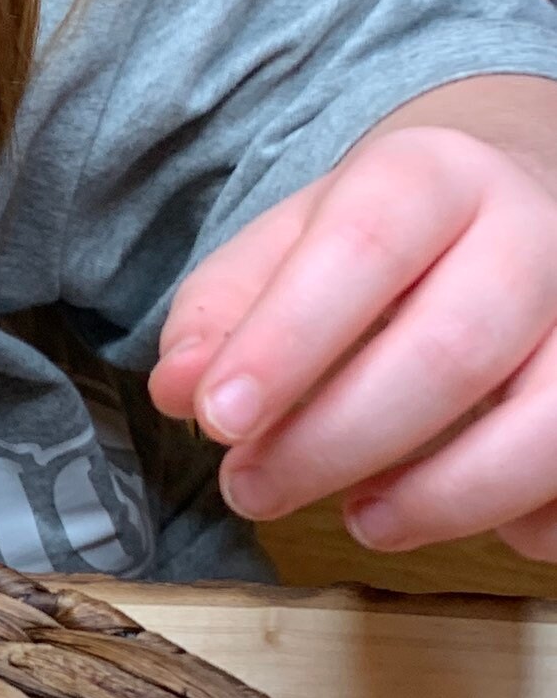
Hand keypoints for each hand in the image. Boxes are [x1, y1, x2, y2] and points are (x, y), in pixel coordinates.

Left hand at [148, 87, 556, 560]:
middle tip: (251, 487)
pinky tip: (450, 512)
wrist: (509, 196)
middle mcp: (535, 233)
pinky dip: (523, 521)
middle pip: (451, 350)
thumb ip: (223, 313)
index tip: (217, 419)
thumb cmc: (382, 239)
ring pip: (547, 425)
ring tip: (361, 520)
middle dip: (337, 441)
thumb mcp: (288, 245)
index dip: (287, 342)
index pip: (363, 248)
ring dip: (443, 497)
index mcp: (435, 176)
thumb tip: (178, 390)